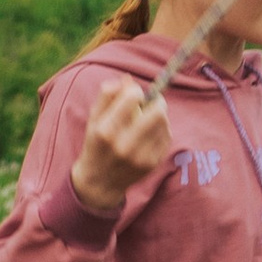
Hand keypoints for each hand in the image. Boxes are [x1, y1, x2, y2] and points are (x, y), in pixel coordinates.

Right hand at [71, 79, 172, 215]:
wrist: (100, 182)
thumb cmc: (96, 144)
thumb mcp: (94, 119)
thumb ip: (107, 96)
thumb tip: (128, 79)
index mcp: (106, 131)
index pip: (132, 98)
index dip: (136, 91)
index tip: (134, 95)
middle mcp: (124, 146)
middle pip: (157, 112)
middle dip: (157, 101)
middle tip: (152, 102)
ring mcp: (141, 157)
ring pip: (164, 122)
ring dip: (159, 115)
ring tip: (149, 118)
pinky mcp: (152, 164)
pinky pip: (166, 136)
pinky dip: (161, 129)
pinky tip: (150, 132)